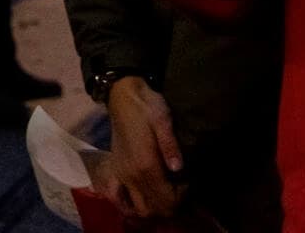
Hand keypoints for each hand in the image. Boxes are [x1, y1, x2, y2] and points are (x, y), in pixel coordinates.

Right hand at [104, 76, 183, 218]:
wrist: (122, 95)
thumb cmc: (147, 106)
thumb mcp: (163, 120)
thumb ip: (170, 145)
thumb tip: (178, 168)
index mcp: (145, 164)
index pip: (166, 198)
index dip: (182, 196)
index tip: (189, 181)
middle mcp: (131, 175)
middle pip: (154, 208)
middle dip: (171, 205)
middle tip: (181, 188)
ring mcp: (121, 174)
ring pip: (139, 207)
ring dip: (154, 207)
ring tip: (166, 192)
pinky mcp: (116, 170)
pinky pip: (121, 198)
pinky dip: (134, 203)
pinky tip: (146, 193)